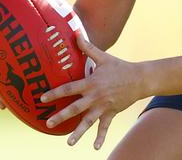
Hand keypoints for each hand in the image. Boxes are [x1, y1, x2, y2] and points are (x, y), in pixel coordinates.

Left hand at [40, 34, 142, 149]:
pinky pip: (104, 127)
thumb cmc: (119, 67)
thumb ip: (88, 47)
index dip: (55, 93)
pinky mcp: (111, 113)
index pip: (70, 88)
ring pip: (88, 121)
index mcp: (91, 82)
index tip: (42, 98)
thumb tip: (76, 34)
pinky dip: (100, 137)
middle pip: (75, 107)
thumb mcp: (103, 57)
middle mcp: (95, 96)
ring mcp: (103, 106)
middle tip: (48, 123)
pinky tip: (95, 147)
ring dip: (78, 132)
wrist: (139, 78)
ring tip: (69, 143)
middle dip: (61, 116)